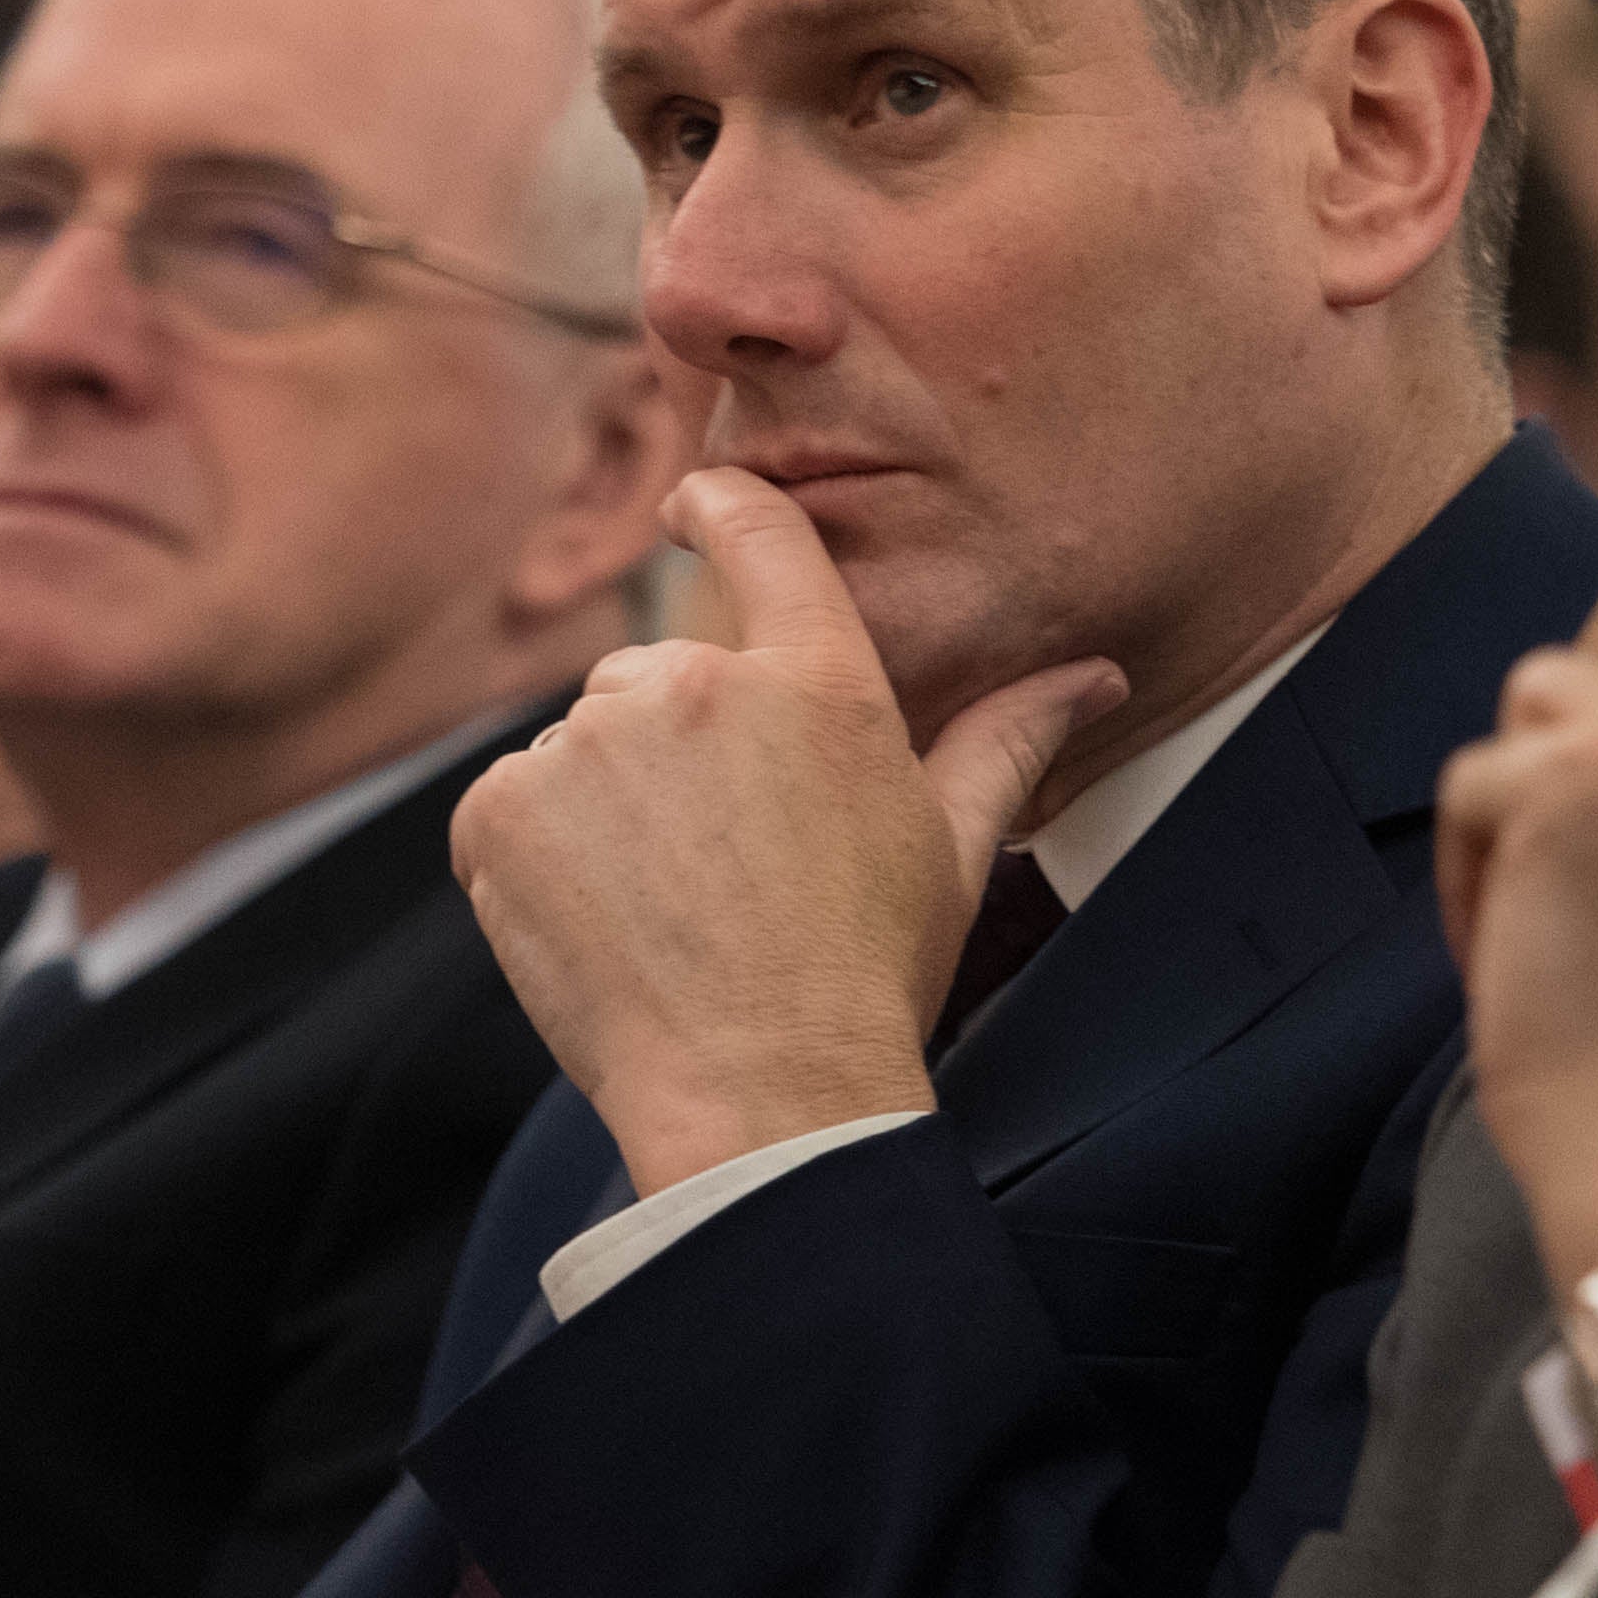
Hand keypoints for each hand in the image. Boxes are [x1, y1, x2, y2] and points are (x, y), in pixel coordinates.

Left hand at [451, 467, 1125, 1194]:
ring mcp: (589, 744)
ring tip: (667, 904)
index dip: (719, 499)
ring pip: (585, 745)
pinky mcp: (503, 808)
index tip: (694, 500)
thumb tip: (1095, 673)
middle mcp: (696, 685)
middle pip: (661, 673)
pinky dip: (541, 852)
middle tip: (723, 858)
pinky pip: (512, 801)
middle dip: (679, 748)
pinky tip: (604, 920)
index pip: (760, 524)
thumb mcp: (953, 844)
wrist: (761, 1099)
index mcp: (817, 679)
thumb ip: (1012, 734)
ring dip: (608, 804)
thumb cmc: (868, 973)